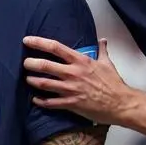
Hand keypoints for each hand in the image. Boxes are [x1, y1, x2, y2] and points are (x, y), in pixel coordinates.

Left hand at [22, 37, 136, 124]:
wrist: (120, 103)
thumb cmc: (114, 83)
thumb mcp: (107, 63)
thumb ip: (102, 50)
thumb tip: (102, 40)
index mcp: (80, 61)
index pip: (55, 48)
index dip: (38, 43)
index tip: (27, 40)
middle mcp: (73, 73)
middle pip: (45, 65)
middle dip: (30, 63)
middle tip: (25, 63)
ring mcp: (70, 89)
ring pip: (44, 84)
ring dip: (32, 81)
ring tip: (27, 79)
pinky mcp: (71, 104)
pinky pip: (50, 103)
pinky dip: (40, 101)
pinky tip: (35, 99)